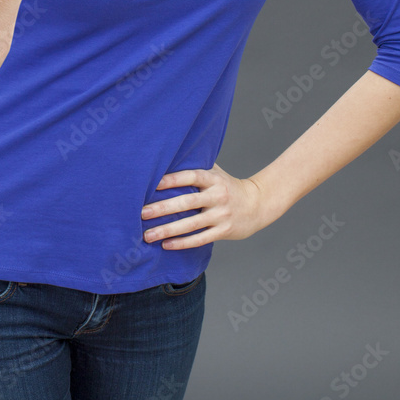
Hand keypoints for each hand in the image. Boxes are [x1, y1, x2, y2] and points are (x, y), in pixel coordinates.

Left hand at [141, 163, 271, 249]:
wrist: (257, 204)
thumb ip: (197, 165)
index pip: (191, 176)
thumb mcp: (216, 172)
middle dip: (163, 208)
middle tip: (142, 213)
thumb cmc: (228, 186)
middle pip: (187, 202)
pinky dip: (182, 243)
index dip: (172, 179)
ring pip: (191, 224)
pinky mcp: (224, 231)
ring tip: (148, 235)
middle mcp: (217, 196)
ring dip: (168, 230)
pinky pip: (200, 238)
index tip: (153, 184)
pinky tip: (166, 245)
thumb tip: (168, 155)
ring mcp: (221, 215)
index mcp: (213, 179)